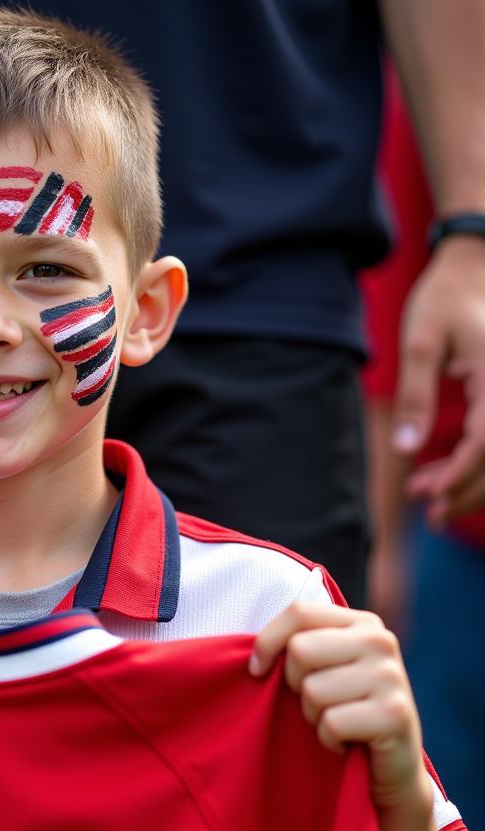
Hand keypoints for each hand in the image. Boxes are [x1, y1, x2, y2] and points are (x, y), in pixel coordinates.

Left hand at [249, 602, 426, 811]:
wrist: (389, 766)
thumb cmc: (342, 709)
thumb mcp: (321, 668)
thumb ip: (297, 646)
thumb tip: (254, 659)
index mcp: (361, 623)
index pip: (300, 612)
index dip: (267, 641)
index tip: (257, 669)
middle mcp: (381, 641)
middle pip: (301, 650)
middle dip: (294, 684)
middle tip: (317, 701)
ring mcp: (391, 676)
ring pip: (312, 690)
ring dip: (313, 716)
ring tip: (335, 721)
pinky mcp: (396, 714)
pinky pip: (332, 723)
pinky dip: (328, 739)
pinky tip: (346, 741)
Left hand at [393, 234, 484, 524]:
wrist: (472, 268)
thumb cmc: (443, 299)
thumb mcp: (419, 342)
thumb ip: (414, 396)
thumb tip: (405, 448)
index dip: (460, 477)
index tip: (428, 497)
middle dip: (466, 490)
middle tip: (426, 513)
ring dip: (469, 481)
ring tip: (421, 493)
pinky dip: (474, 462)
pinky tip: (438, 471)